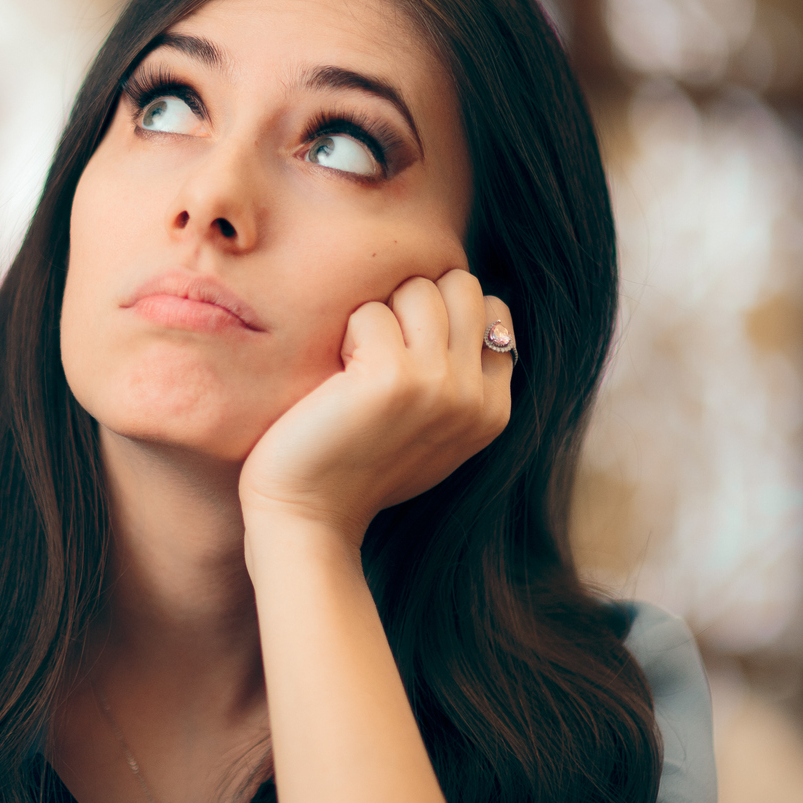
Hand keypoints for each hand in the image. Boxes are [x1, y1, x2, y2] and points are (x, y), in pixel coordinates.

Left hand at [237, 270, 512, 540]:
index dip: (442, 312)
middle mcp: (475, 397)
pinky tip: (335, 379)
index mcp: (492, 410)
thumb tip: (462, 301)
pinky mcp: (393, 378)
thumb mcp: (429, 429)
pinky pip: (370, 312)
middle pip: (461, 286)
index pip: (493, 308)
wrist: (309, 516)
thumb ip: (457, 376)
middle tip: (376, 351)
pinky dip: (344, 334)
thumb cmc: (353, 468)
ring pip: (418, 289)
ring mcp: (440, 386)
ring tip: (355, 366)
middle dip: (413, 301)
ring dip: (378, 316)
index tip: (403, 353)